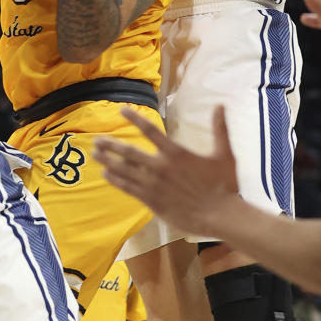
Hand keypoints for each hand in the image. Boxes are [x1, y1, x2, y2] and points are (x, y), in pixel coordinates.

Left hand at [93, 105, 239, 240]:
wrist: (220, 216)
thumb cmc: (224, 185)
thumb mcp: (224, 154)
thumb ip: (220, 129)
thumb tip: (220, 104)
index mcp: (176, 153)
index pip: (150, 130)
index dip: (134, 118)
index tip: (121, 110)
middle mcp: (161, 167)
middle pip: (129, 152)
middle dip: (110, 145)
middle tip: (96, 140)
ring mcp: (154, 185)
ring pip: (125, 171)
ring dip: (108, 162)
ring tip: (96, 155)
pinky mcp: (152, 201)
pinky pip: (129, 188)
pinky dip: (116, 180)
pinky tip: (106, 175)